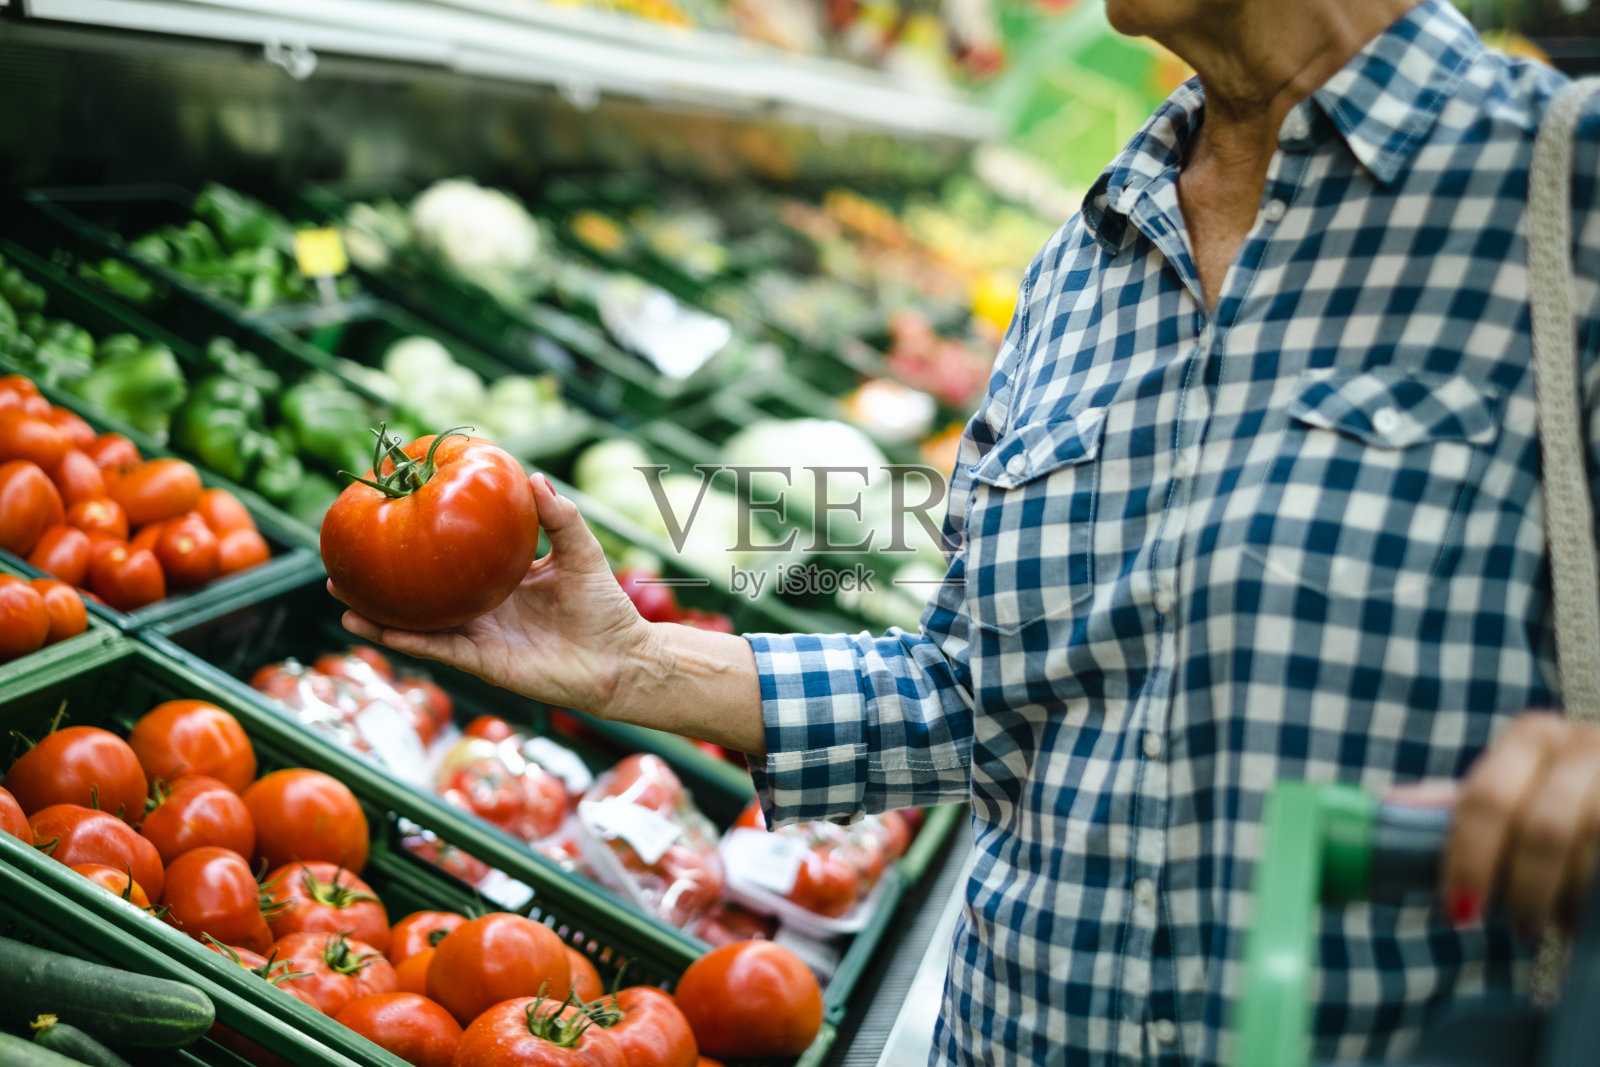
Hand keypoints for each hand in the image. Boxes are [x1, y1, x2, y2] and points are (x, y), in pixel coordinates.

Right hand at [331, 474, 650, 715]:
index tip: (391, 513)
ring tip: (339, 592)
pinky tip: (372, 626)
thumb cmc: (606, 607)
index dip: (425, 538)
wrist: (622, 660)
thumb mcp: (581, 551)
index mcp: (500, 578)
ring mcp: (478, 636)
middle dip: (384, 575)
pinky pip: (436, 649)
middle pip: (422, 590)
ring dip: (377, 612)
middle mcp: (481, 606)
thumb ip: (559, 516)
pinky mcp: (481, 662)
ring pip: (416, 623)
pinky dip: (404, 640)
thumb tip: (533, 475)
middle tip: (344, 553)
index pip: (454, 555)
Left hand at [1435, 711, 1599, 934]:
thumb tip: (1388, 806)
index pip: (1487, 800)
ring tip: (1556, 926)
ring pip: (1591, 845)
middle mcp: (1582, 743)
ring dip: (1567, 898)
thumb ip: (1462, 804)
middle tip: (1515, 929)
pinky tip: (1583, 918)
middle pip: (1544, 829)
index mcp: (1532, 737)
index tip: (1460, 913)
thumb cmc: (1562, 794)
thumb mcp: (1516, 791)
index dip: (1471, 862)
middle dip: (1523, 889)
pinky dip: (1595, 897)